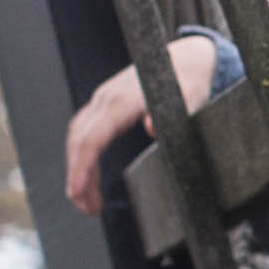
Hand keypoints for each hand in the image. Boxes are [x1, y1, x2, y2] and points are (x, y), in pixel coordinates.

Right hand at [66, 33, 219, 215]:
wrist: (187, 59)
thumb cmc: (190, 81)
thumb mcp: (191, 96)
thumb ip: (176, 110)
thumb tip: (150, 128)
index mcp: (123, 100)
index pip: (92, 137)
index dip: (81, 166)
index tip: (76, 192)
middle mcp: (106, 98)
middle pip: (79, 140)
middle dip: (78, 176)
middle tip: (87, 209)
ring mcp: (103, 100)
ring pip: (78, 137)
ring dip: (79, 171)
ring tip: (90, 204)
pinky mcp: (105, 105)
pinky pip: (86, 133)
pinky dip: (84, 158)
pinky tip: (91, 181)